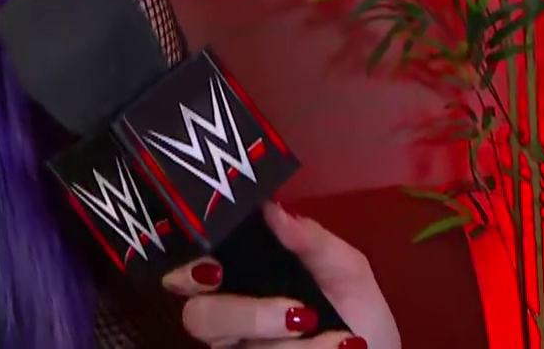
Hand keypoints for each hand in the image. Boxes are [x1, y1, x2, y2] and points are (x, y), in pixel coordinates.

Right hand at [163, 203, 400, 348]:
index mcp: (240, 278)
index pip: (186, 273)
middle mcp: (228, 318)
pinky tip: (339, 348)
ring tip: (339, 339)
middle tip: (298, 314)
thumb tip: (272, 209)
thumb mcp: (345, 269)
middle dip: (248, 315)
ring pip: (233, 348)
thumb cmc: (356, 311)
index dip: (186, 272)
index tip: (216, 270)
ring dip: (292, 347)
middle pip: (199, 317)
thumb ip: (311, 240)